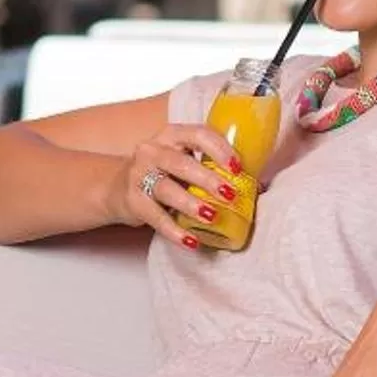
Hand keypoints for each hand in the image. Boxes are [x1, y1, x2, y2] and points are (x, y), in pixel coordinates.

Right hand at [109, 123, 248, 248]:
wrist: (118, 187)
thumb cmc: (163, 172)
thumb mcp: (182, 159)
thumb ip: (211, 166)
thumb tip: (257, 185)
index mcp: (172, 135)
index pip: (197, 134)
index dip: (219, 149)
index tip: (237, 168)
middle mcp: (152, 151)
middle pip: (181, 163)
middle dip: (208, 179)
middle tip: (230, 195)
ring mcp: (139, 175)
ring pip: (166, 189)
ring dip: (191, 203)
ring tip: (211, 216)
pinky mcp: (133, 201)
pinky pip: (155, 217)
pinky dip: (175, 231)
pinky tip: (191, 242)